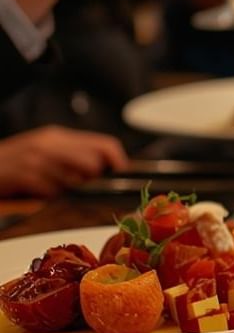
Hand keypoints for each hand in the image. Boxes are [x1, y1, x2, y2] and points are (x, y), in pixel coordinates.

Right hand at [0, 127, 126, 197]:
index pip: (104, 144)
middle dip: (94, 179)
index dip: (118, 161)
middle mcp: (50, 144)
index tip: (121, 174)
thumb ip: (72, 156)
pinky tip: (40, 194)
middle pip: (94, 162)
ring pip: (75, 179)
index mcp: (59, 136)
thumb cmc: (13, 162)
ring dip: (70, 189)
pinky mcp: (24, 175)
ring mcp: (36, 159)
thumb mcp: (44, 151)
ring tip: (55, 188)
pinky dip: (50, 196)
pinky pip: (51, 191)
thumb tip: (103, 168)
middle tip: (84, 186)